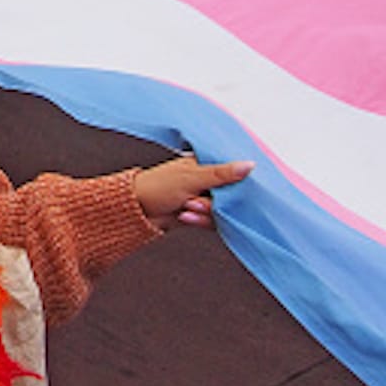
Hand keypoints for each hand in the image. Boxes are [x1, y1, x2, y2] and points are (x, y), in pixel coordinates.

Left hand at [133, 154, 252, 231]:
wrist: (136, 211)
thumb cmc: (157, 186)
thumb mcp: (192, 177)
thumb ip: (222, 174)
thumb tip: (249, 165)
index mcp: (205, 163)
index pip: (232, 170)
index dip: (237, 181)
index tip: (240, 189)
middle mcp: (206, 180)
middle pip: (229, 194)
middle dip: (215, 202)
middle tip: (197, 200)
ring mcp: (203, 197)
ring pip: (221, 210)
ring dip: (205, 212)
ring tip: (187, 207)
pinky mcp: (199, 214)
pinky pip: (211, 221)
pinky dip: (200, 220)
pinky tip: (185, 216)